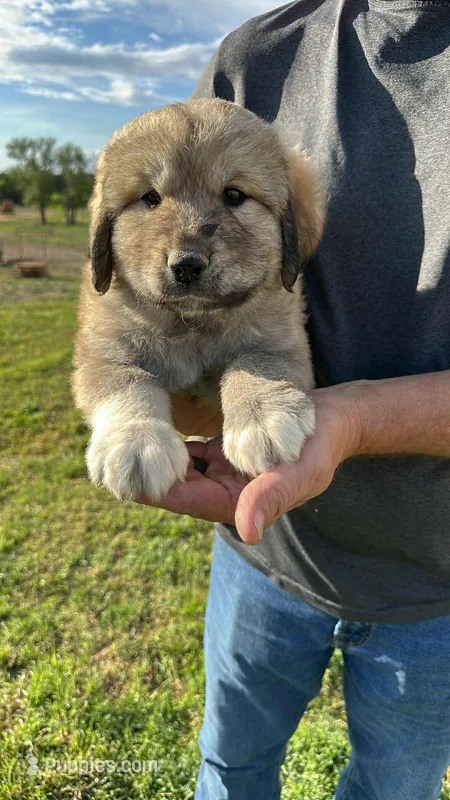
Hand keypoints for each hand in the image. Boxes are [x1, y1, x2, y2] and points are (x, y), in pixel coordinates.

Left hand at [135, 383, 362, 544]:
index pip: (184, 499)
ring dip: (155, 458)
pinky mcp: (222, 453)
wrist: (333, 420)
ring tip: (121, 436)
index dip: (154, 488)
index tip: (127, 470)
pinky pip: (189, 451)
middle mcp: (224, 492)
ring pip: (177, 470)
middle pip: (174, 486)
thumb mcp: (302, 470)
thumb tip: (249, 531)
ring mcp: (221, 473)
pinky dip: (172, 443)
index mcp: (238, 504)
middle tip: (111, 449)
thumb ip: (274, 497)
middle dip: (147, 472)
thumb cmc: (320, 446)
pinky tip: (150, 423)